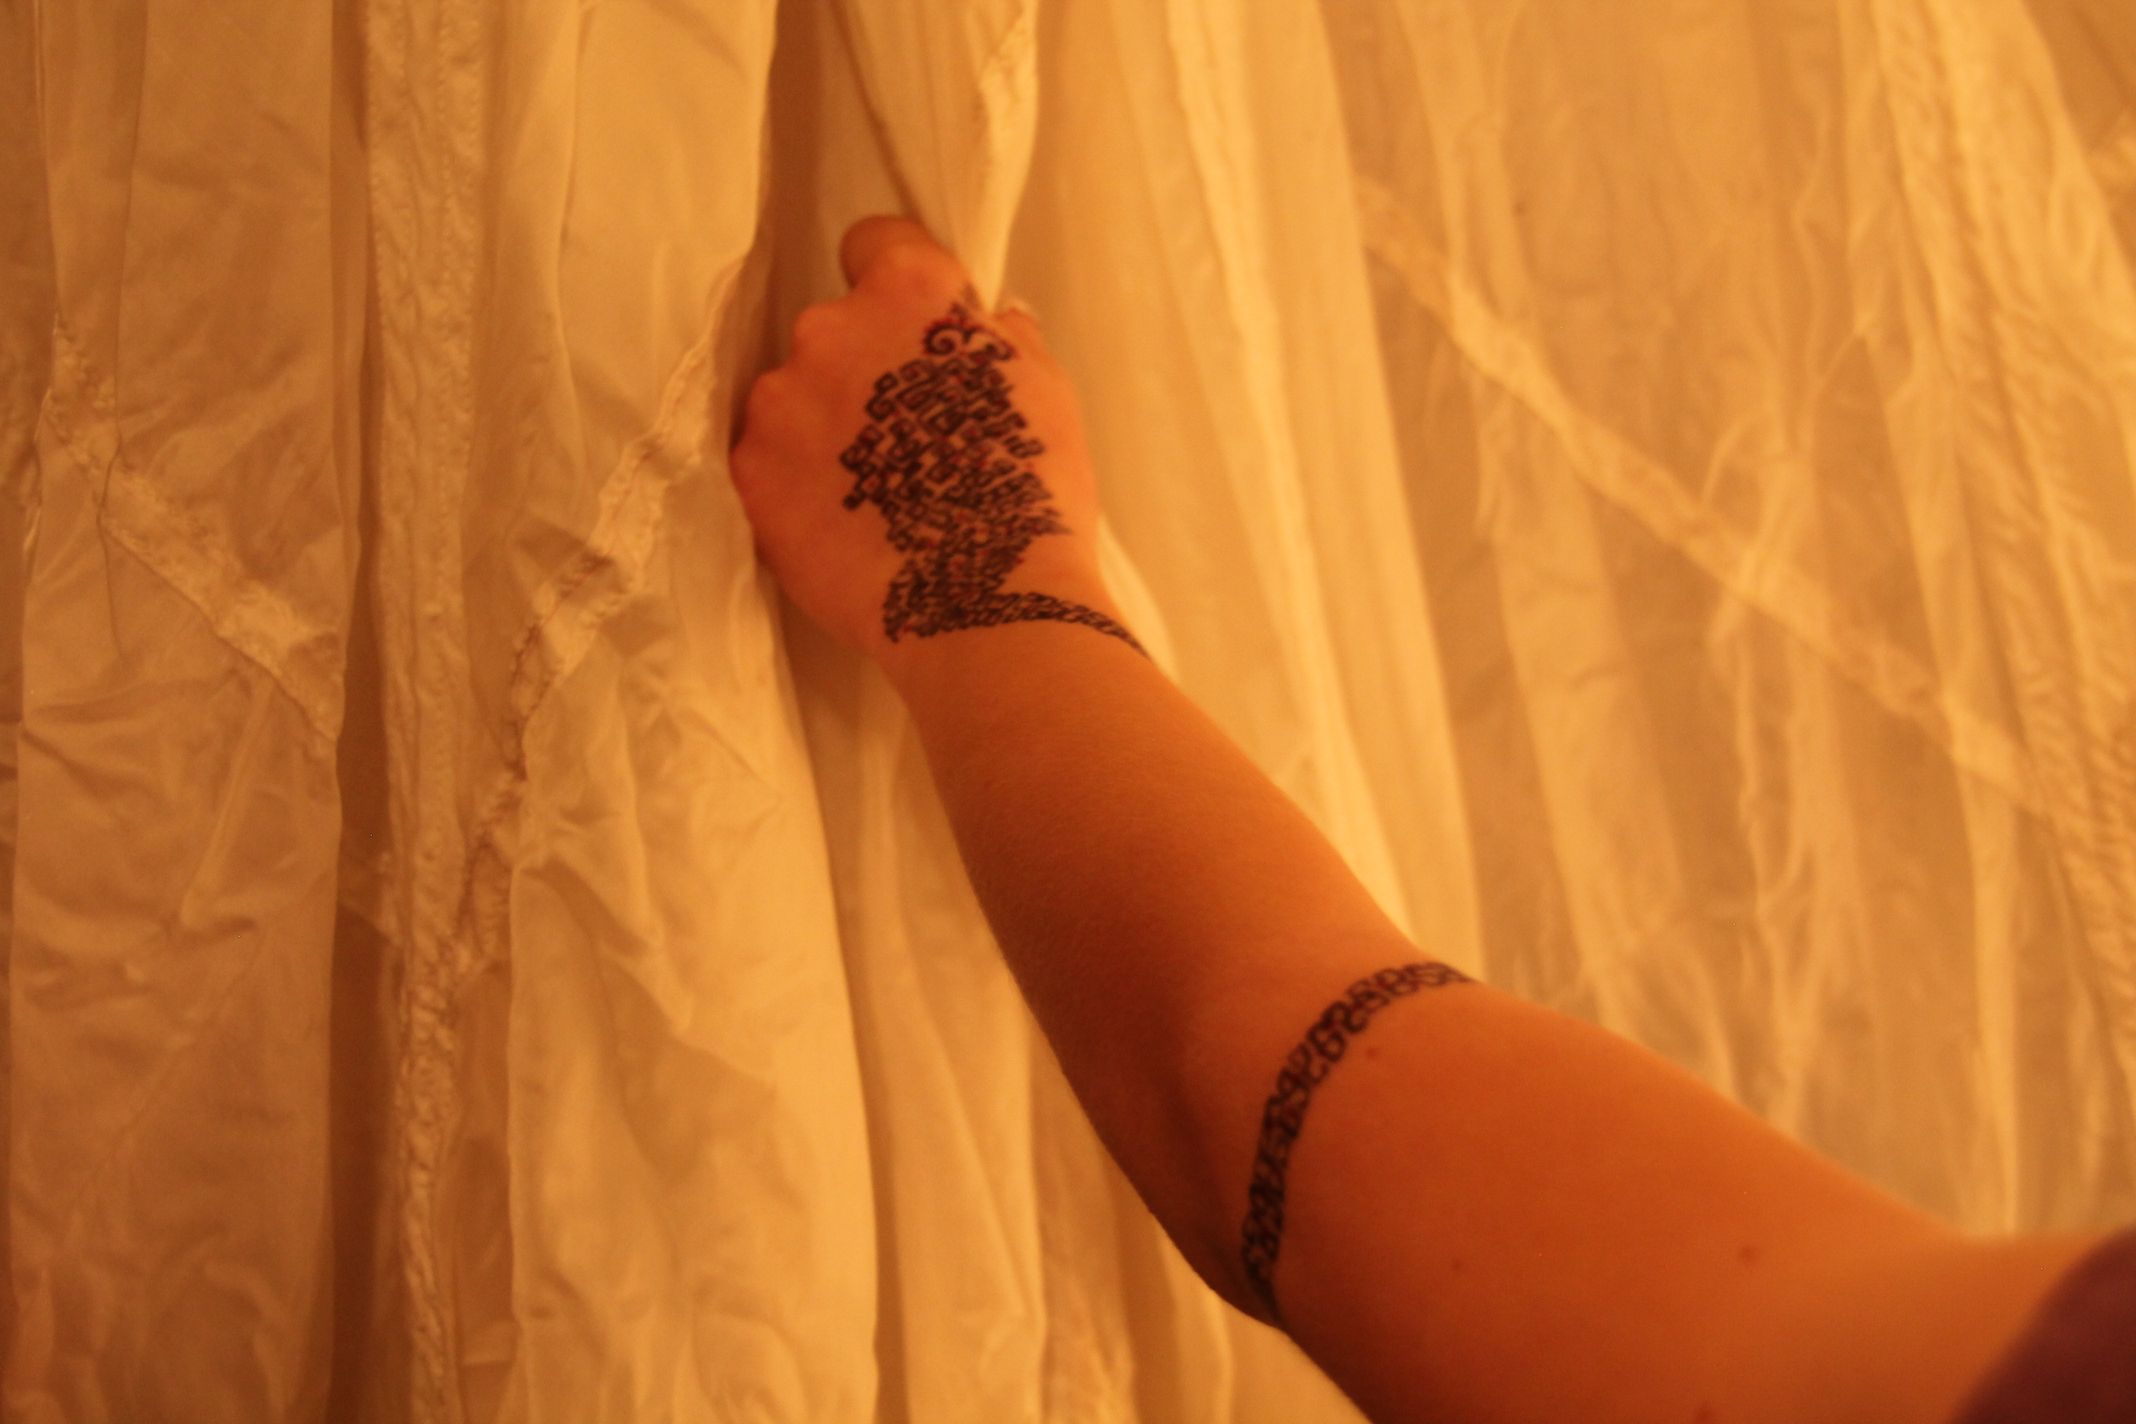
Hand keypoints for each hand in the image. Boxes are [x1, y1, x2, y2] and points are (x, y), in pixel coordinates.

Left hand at [729, 215, 1138, 676]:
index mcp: (907, 291)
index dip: (895, 284)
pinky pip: (765, 461)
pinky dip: (793, 485)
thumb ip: (1006, 341)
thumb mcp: (1046, 392)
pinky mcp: (750, 472)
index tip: (908, 329)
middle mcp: (829, 328)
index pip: (878, 245)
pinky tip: (840, 525)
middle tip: (906, 436)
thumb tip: (993, 323)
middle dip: (861, 371)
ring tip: (871, 494)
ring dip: (820, 430)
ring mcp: (780, 401)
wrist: (981, 598)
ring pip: (791, 399)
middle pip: (832, 330)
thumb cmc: (1030, 491)